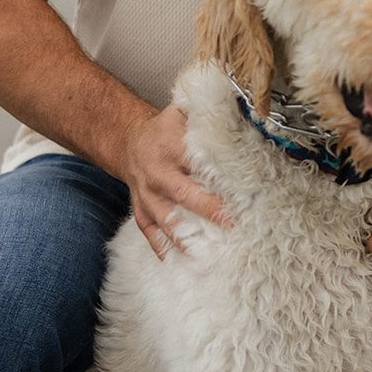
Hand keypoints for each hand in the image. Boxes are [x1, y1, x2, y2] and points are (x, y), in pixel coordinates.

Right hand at [119, 104, 230, 258]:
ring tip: (207, 254)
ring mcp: (148, 195)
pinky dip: (162, 249)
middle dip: (209, 210)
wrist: (128, 142)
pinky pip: (150, 233)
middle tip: (232, 223)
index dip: (219, 174)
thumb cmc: (165, 129)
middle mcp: (159, 173)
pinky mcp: (141, 211)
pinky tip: (178, 264)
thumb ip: (209, 111)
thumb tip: (243, 106)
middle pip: (185, 194)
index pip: (198, 161)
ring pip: (167, 219)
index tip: (242, 186)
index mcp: (173, 147)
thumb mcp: (182, 112)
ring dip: (186, 237)